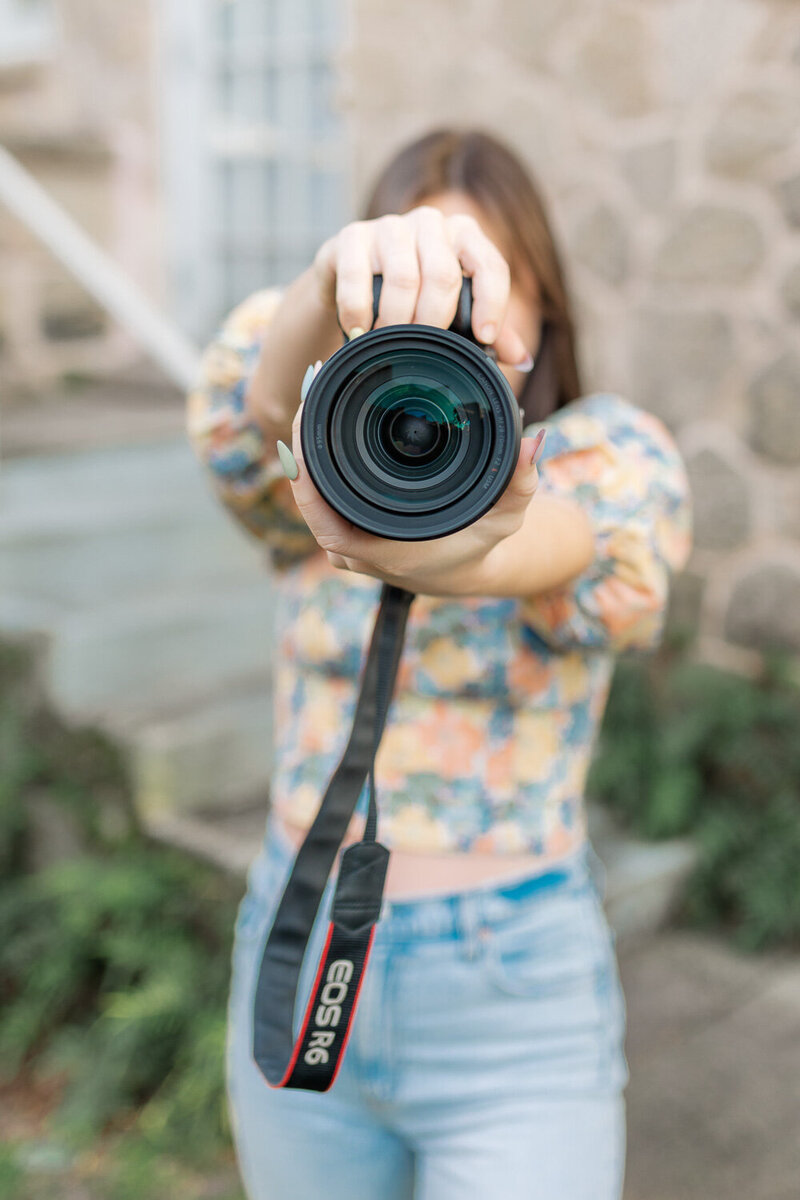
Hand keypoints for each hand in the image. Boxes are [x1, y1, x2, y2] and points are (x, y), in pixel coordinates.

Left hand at [279, 364, 546, 596]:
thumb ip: (519, 481)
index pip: (322, 510)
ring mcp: (347, 544)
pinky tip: (318, 421)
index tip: (306, 420)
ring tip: (315, 393)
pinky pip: (320, 496)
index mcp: (380, 548)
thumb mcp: (505, 516)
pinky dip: (315, 462)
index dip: (305, 468)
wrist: (467, 573)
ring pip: (311, 493)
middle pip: (308, 492)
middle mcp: (355, 551)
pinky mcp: (347, 532)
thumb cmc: (480, 545)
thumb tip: (533, 442)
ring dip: (308, 447)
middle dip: (305, 438)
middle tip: (314, 385)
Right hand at [312, 206, 531, 367]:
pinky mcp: (352, 236)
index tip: (484, 338)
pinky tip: (360, 331)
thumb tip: (523, 359)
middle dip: (433, 322)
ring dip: (396, 321)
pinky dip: (358, 312)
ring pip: (403, 278)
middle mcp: (431, 223)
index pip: (490, 265)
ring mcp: (390, 226)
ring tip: (389, 344)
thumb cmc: (413, 296)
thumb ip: (488, 331)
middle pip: (443, 276)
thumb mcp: (452, 309)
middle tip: (421, 349)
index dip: (491, 303)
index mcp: (464, 236)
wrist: (351, 278)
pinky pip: (357, 276)